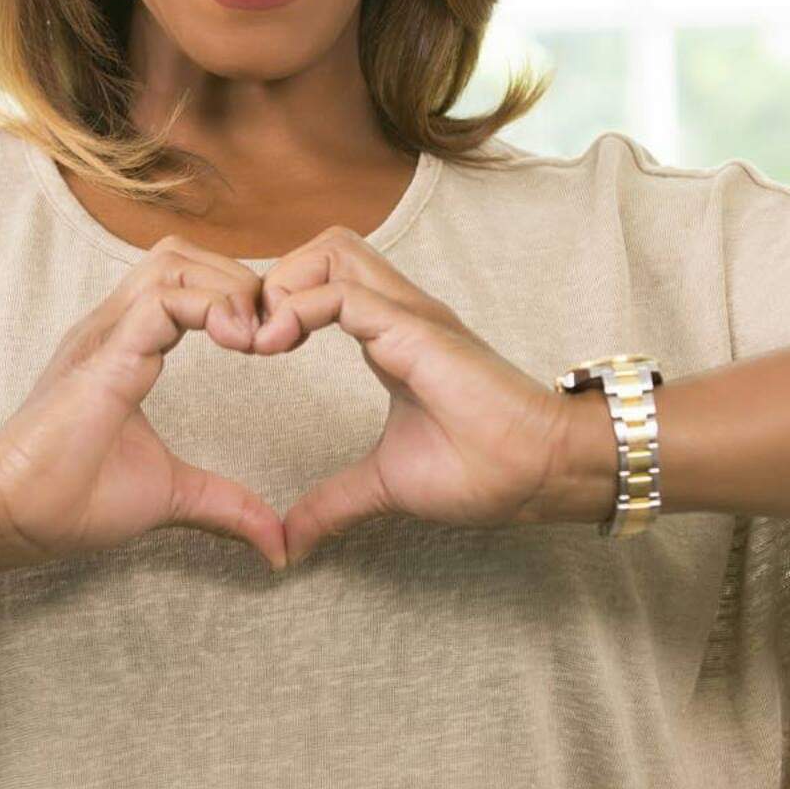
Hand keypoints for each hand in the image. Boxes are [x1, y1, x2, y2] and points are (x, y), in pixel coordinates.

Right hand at [0, 236, 284, 571]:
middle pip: (183, 256)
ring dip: (229, 288)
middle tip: (273, 335)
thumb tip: (277, 544)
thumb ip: (225, 504)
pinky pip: (162, 300)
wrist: (9, 518)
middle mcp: (113, 327)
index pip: (186, 281)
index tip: (273, 345)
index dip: (236, 298)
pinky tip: (238, 342)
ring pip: (175, 263)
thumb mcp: (172, 495)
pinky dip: (212, 307)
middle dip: (241, 281)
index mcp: (125, 346)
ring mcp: (104, 335)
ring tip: (256, 339)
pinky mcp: (103, 355)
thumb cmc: (70, 500)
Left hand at [244, 226, 568, 565]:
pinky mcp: (414, 330)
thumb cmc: (486, 469)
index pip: (326, 280)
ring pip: (331, 251)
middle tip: (247, 339)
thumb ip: (334, 502)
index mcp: (393, 335)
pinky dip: (297, 309)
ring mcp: (410, 315)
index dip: (279, 303)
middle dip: (274, 281)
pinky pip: (342, 293)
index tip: (248, 353)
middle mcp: (401, 312)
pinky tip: (274, 348)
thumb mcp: (385, 484)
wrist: (542, 472)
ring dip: (283, 287)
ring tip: (259, 342)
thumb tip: (290, 541)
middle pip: (325, 247)